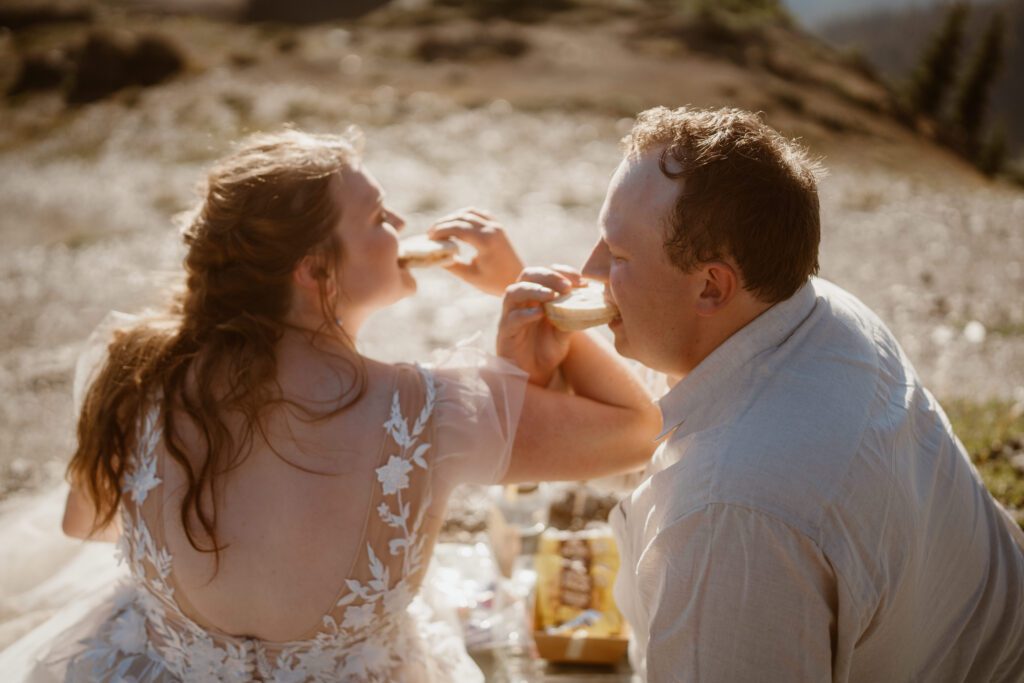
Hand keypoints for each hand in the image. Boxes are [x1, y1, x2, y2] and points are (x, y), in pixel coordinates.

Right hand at [428, 208, 523, 295]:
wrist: (518, 279)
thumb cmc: (494, 282)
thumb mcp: (470, 276)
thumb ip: (451, 265)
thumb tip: (434, 256)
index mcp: (485, 241)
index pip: (457, 228)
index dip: (440, 230)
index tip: (428, 237)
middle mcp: (492, 229)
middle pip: (461, 217)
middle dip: (443, 223)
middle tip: (430, 233)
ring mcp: (496, 226)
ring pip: (469, 212)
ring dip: (454, 218)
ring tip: (441, 229)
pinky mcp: (498, 227)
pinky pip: (478, 214)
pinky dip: (465, 216)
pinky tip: (456, 226)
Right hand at [498, 266, 581, 385]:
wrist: (533, 374)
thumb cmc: (547, 348)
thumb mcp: (565, 330)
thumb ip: (573, 315)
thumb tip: (592, 302)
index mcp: (536, 295)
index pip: (546, 273)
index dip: (562, 272)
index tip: (580, 280)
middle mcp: (521, 301)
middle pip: (528, 275)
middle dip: (548, 276)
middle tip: (567, 286)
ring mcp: (510, 315)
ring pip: (513, 292)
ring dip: (534, 290)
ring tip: (552, 295)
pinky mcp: (505, 332)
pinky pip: (511, 318)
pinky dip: (525, 314)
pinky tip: (539, 314)